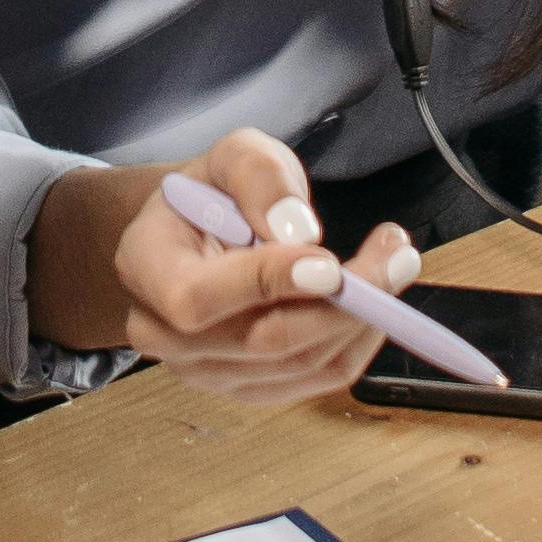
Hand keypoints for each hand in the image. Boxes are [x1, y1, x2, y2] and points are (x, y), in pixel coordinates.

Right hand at [26, 129, 423, 392]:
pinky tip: (375, 300)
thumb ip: (259, 178)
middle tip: (396, 255)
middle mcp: (164, 333)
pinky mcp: (247, 388)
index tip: (331, 262)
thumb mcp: (232, 154)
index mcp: (144, 266)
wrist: (199, 232)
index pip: (197, 297)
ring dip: (362, 320)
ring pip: (298, 364)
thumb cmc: (215, 190)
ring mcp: (205, 371)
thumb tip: (300, 232)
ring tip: (396, 262)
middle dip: (340, 302)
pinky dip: (356, 342)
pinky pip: (315, 379)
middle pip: (261, 341)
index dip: (265, 285)